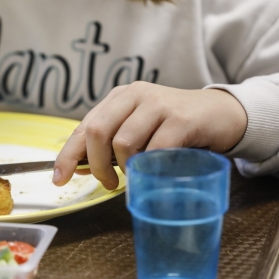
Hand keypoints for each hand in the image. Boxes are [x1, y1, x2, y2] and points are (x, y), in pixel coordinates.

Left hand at [53, 81, 246, 189]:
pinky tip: (153, 170)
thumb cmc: (172, 127)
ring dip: (125, 168)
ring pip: (123, 142)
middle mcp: (134, 95)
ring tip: (136, 174)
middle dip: (96, 165)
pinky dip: (148, 167)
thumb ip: (109, 145)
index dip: (67, 155)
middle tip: (108, 183)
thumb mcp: (136, 130)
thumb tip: (80, 168)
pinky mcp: (180, 118)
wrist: (219, 114)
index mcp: (117, 98)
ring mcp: (157, 104)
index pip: (83, 127)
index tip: (59, 179)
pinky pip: (153, 150)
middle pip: (97, 132)